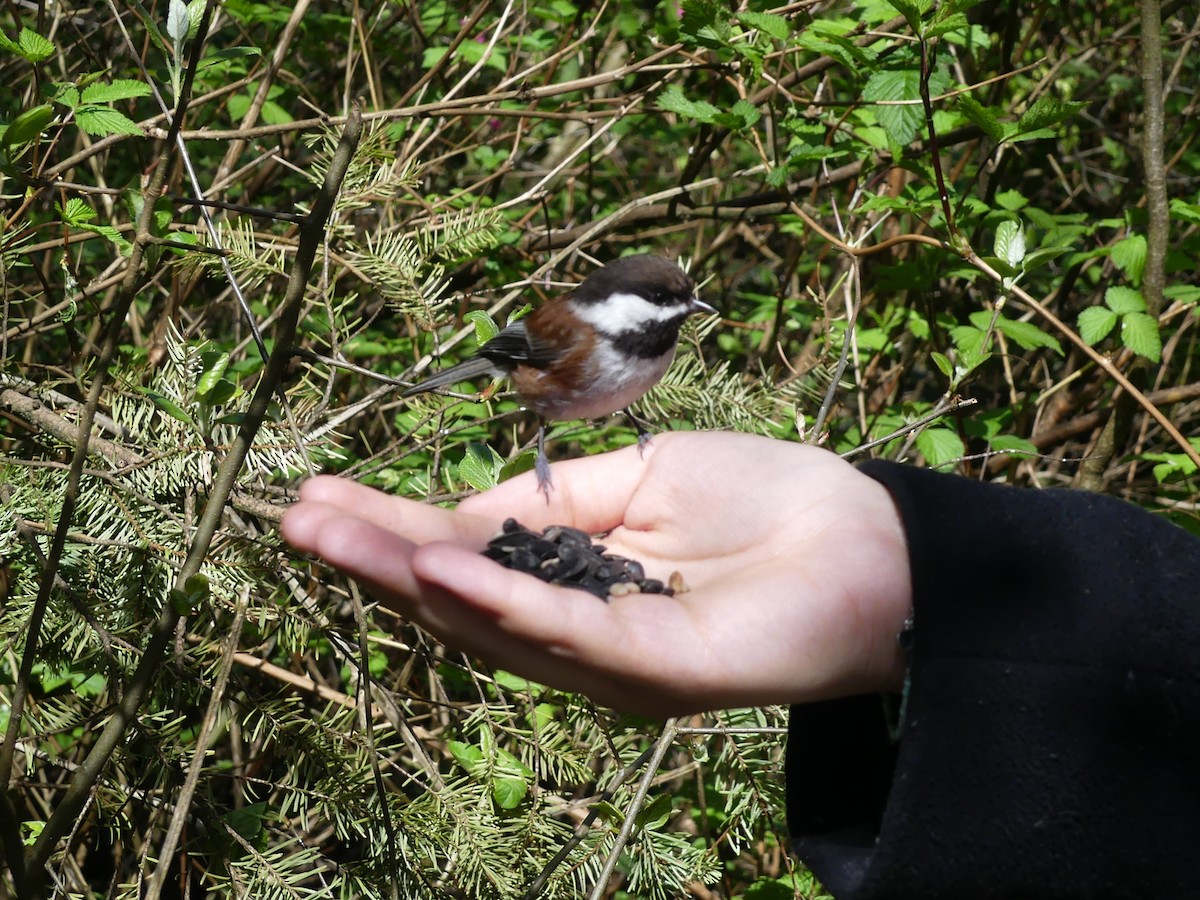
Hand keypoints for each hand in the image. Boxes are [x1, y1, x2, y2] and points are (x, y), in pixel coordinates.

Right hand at [281, 431, 911, 716]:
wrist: (867, 537)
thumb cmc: (761, 501)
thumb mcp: (640, 480)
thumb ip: (550, 503)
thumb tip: (455, 510)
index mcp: (571, 578)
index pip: (465, 556)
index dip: (393, 526)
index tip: (320, 493)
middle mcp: (576, 629)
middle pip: (459, 597)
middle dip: (375, 557)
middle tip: (293, 519)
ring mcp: (612, 658)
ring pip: (492, 621)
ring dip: (410, 575)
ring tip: (331, 533)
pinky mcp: (656, 671)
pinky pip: (567, 635)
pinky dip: (501, 600)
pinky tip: (440, 566)